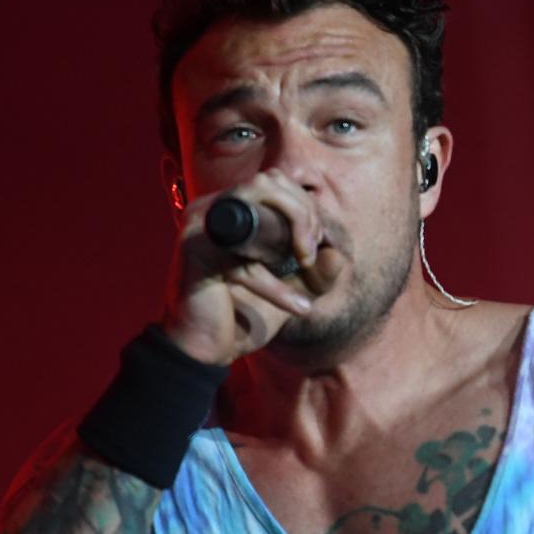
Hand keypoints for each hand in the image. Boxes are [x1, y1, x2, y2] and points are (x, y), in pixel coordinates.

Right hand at [163, 169, 341, 364]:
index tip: (315, 246)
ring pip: (257, 197)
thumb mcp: (290, 291)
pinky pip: (243, 258)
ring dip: (293, 229)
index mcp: (229, 211)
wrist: (201, 351)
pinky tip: (297, 308)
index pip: (274, 182)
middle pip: (268, 181)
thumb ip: (315, 274)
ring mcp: (198, 225)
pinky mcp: (195, 252)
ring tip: (306, 265)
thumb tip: (338, 254)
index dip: (306, 208)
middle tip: (309, 256)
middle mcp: (210, 209)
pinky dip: (274, 285)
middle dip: (303, 214)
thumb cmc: (241, 317)